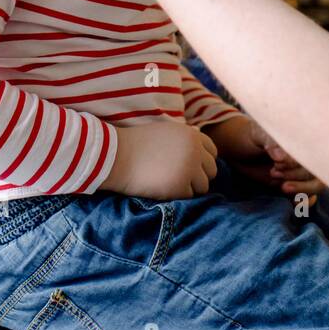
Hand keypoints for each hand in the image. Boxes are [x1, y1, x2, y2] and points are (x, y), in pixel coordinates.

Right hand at [101, 121, 219, 199]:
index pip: (213, 151)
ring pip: (203, 186)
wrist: (115, 156)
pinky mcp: (180, 186)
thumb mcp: (165, 133)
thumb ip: (185, 140)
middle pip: (212, 170)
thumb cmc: (137, 145)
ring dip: (189, 187)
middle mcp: (195, 150)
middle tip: (179, 178)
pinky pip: (189, 196)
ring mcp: (189, 168)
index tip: (189, 165)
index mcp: (192, 135)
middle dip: (198, 176)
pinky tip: (162, 187)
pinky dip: (177, 195)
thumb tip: (203, 147)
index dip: (202, 160)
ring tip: (169, 182)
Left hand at [208, 115, 324, 205]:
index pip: (311, 151)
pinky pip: (308, 196)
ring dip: (302, 189)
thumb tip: (279, 156)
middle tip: (273, 172)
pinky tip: (295, 203)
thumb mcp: (259, 134)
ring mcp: (301, 171)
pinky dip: (305, 201)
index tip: (277, 161)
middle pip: (315, 170)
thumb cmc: (253, 137)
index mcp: (302, 138)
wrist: (240, 150)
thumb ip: (270, 142)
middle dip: (296, 174)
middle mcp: (306, 155)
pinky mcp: (295, 185)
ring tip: (283, 187)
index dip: (296, 160)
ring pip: (315, 184)